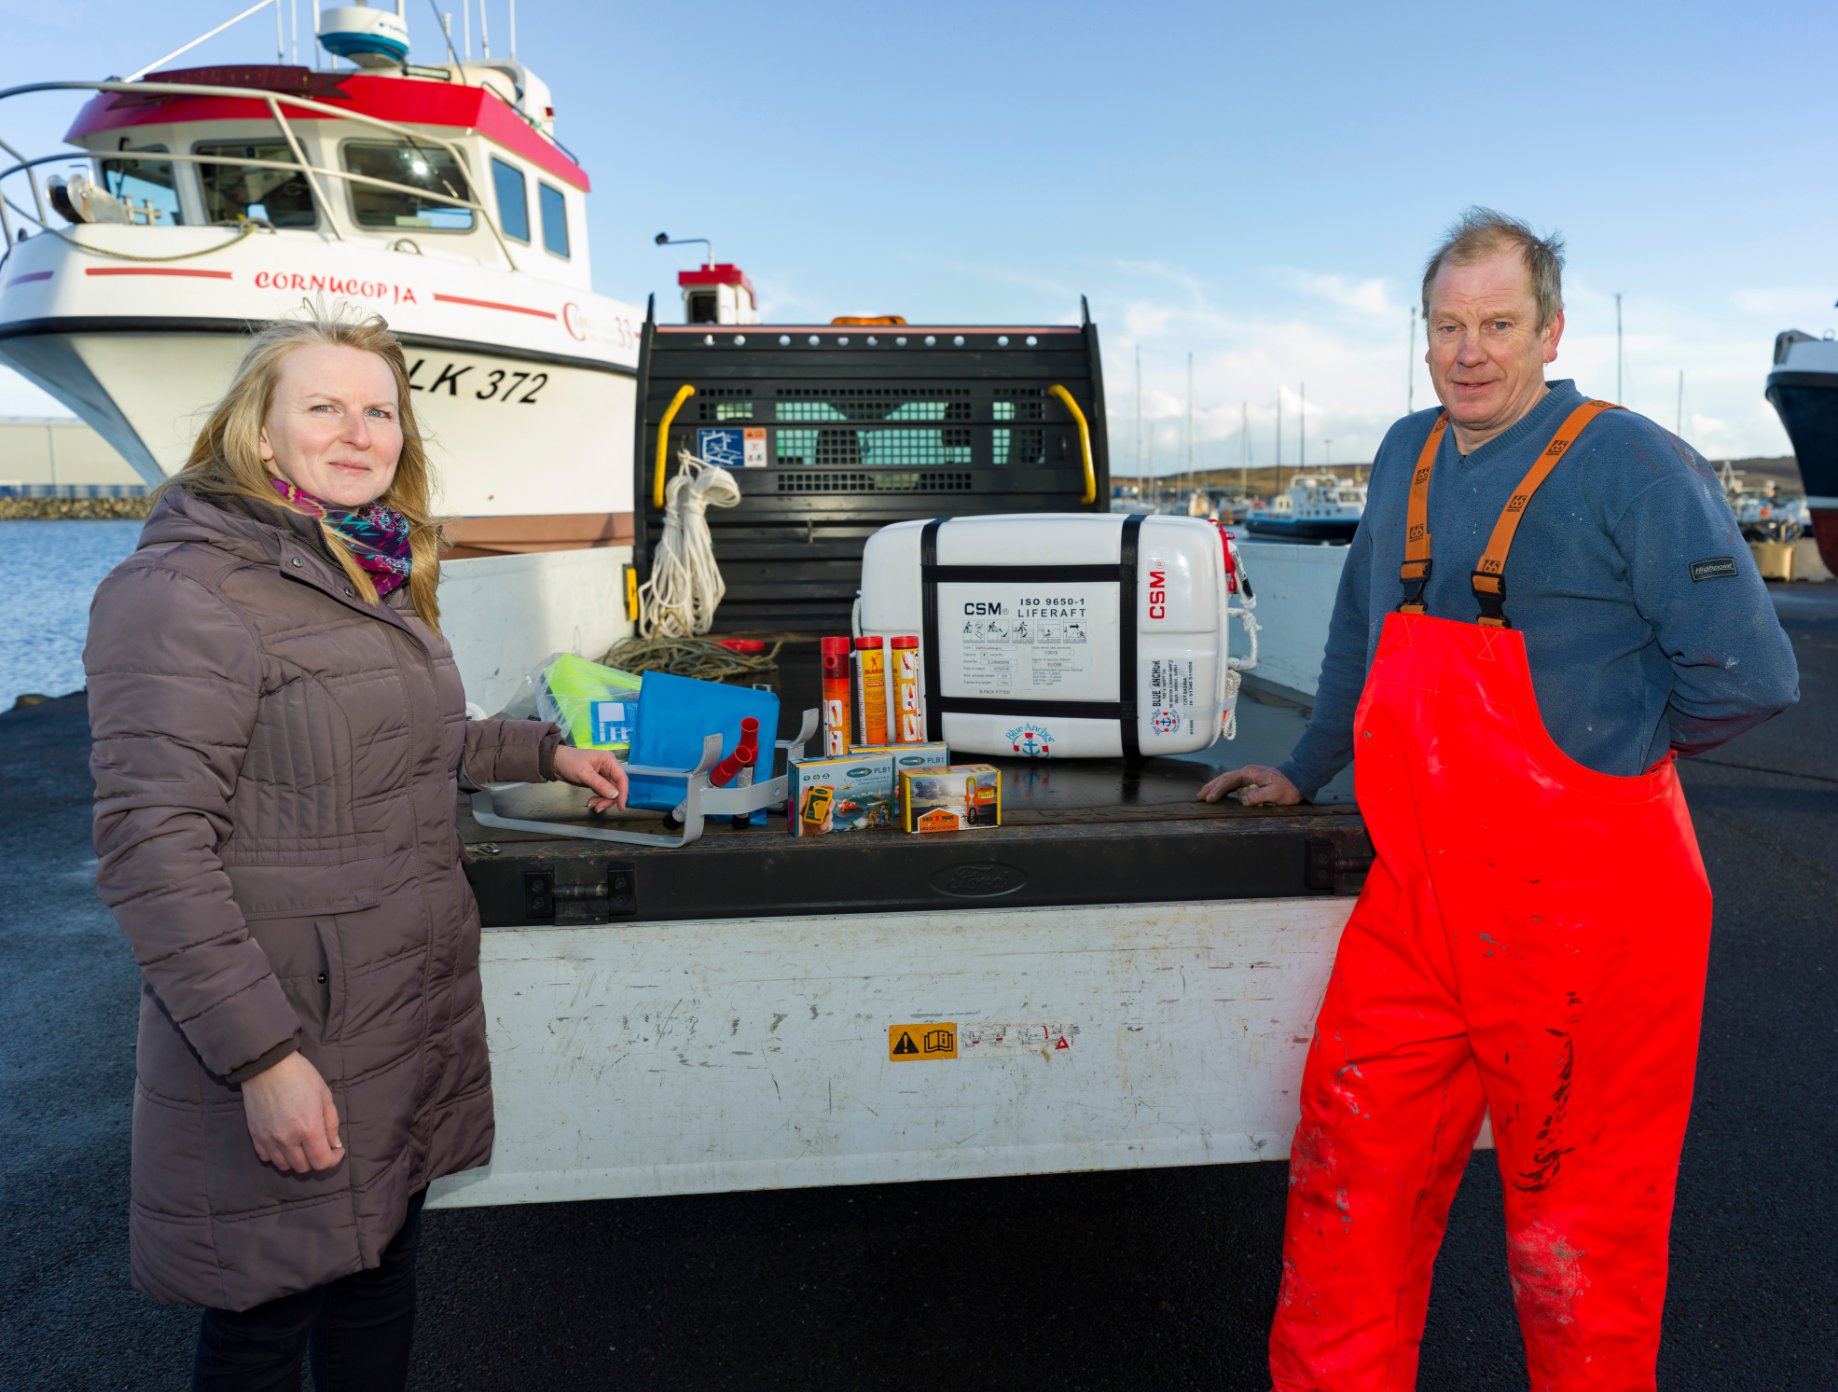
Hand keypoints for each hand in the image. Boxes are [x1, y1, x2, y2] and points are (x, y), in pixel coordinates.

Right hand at [242, 1052, 342, 1172]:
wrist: (267, 1065)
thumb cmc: (301, 1076)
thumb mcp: (325, 1095)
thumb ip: (331, 1123)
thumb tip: (335, 1145)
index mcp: (309, 1128)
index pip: (322, 1162)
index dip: (333, 1160)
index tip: (336, 1150)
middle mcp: (288, 1139)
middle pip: (303, 1167)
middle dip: (315, 1159)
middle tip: (319, 1145)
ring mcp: (269, 1139)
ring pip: (284, 1166)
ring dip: (296, 1160)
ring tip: (301, 1145)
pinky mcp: (255, 1136)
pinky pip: (267, 1158)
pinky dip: (277, 1156)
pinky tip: (283, 1143)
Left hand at [552, 744, 629, 812]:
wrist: (555, 762)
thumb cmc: (569, 762)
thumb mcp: (584, 773)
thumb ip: (600, 784)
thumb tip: (615, 795)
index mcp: (609, 760)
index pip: (621, 778)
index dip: (623, 793)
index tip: (621, 807)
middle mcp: (609, 767)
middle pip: (617, 787)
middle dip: (609, 799)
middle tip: (598, 808)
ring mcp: (604, 775)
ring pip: (611, 792)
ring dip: (603, 801)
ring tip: (592, 805)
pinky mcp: (599, 782)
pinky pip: (604, 793)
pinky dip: (599, 799)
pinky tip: (591, 802)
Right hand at [1197, 763, 1302, 807]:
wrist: (1299, 779)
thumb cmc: (1289, 787)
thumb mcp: (1275, 793)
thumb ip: (1258, 796)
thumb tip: (1242, 800)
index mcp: (1251, 773)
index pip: (1229, 781)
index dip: (1218, 790)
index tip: (1210, 799)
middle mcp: (1248, 772)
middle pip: (1224, 778)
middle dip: (1211, 787)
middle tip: (1199, 796)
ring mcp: (1249, 776)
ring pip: (1227, 780)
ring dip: (1215, 786)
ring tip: (1204, 794)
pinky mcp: (1252, 781)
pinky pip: (1233, 783)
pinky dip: (1223, 788)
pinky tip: (1219, 793)